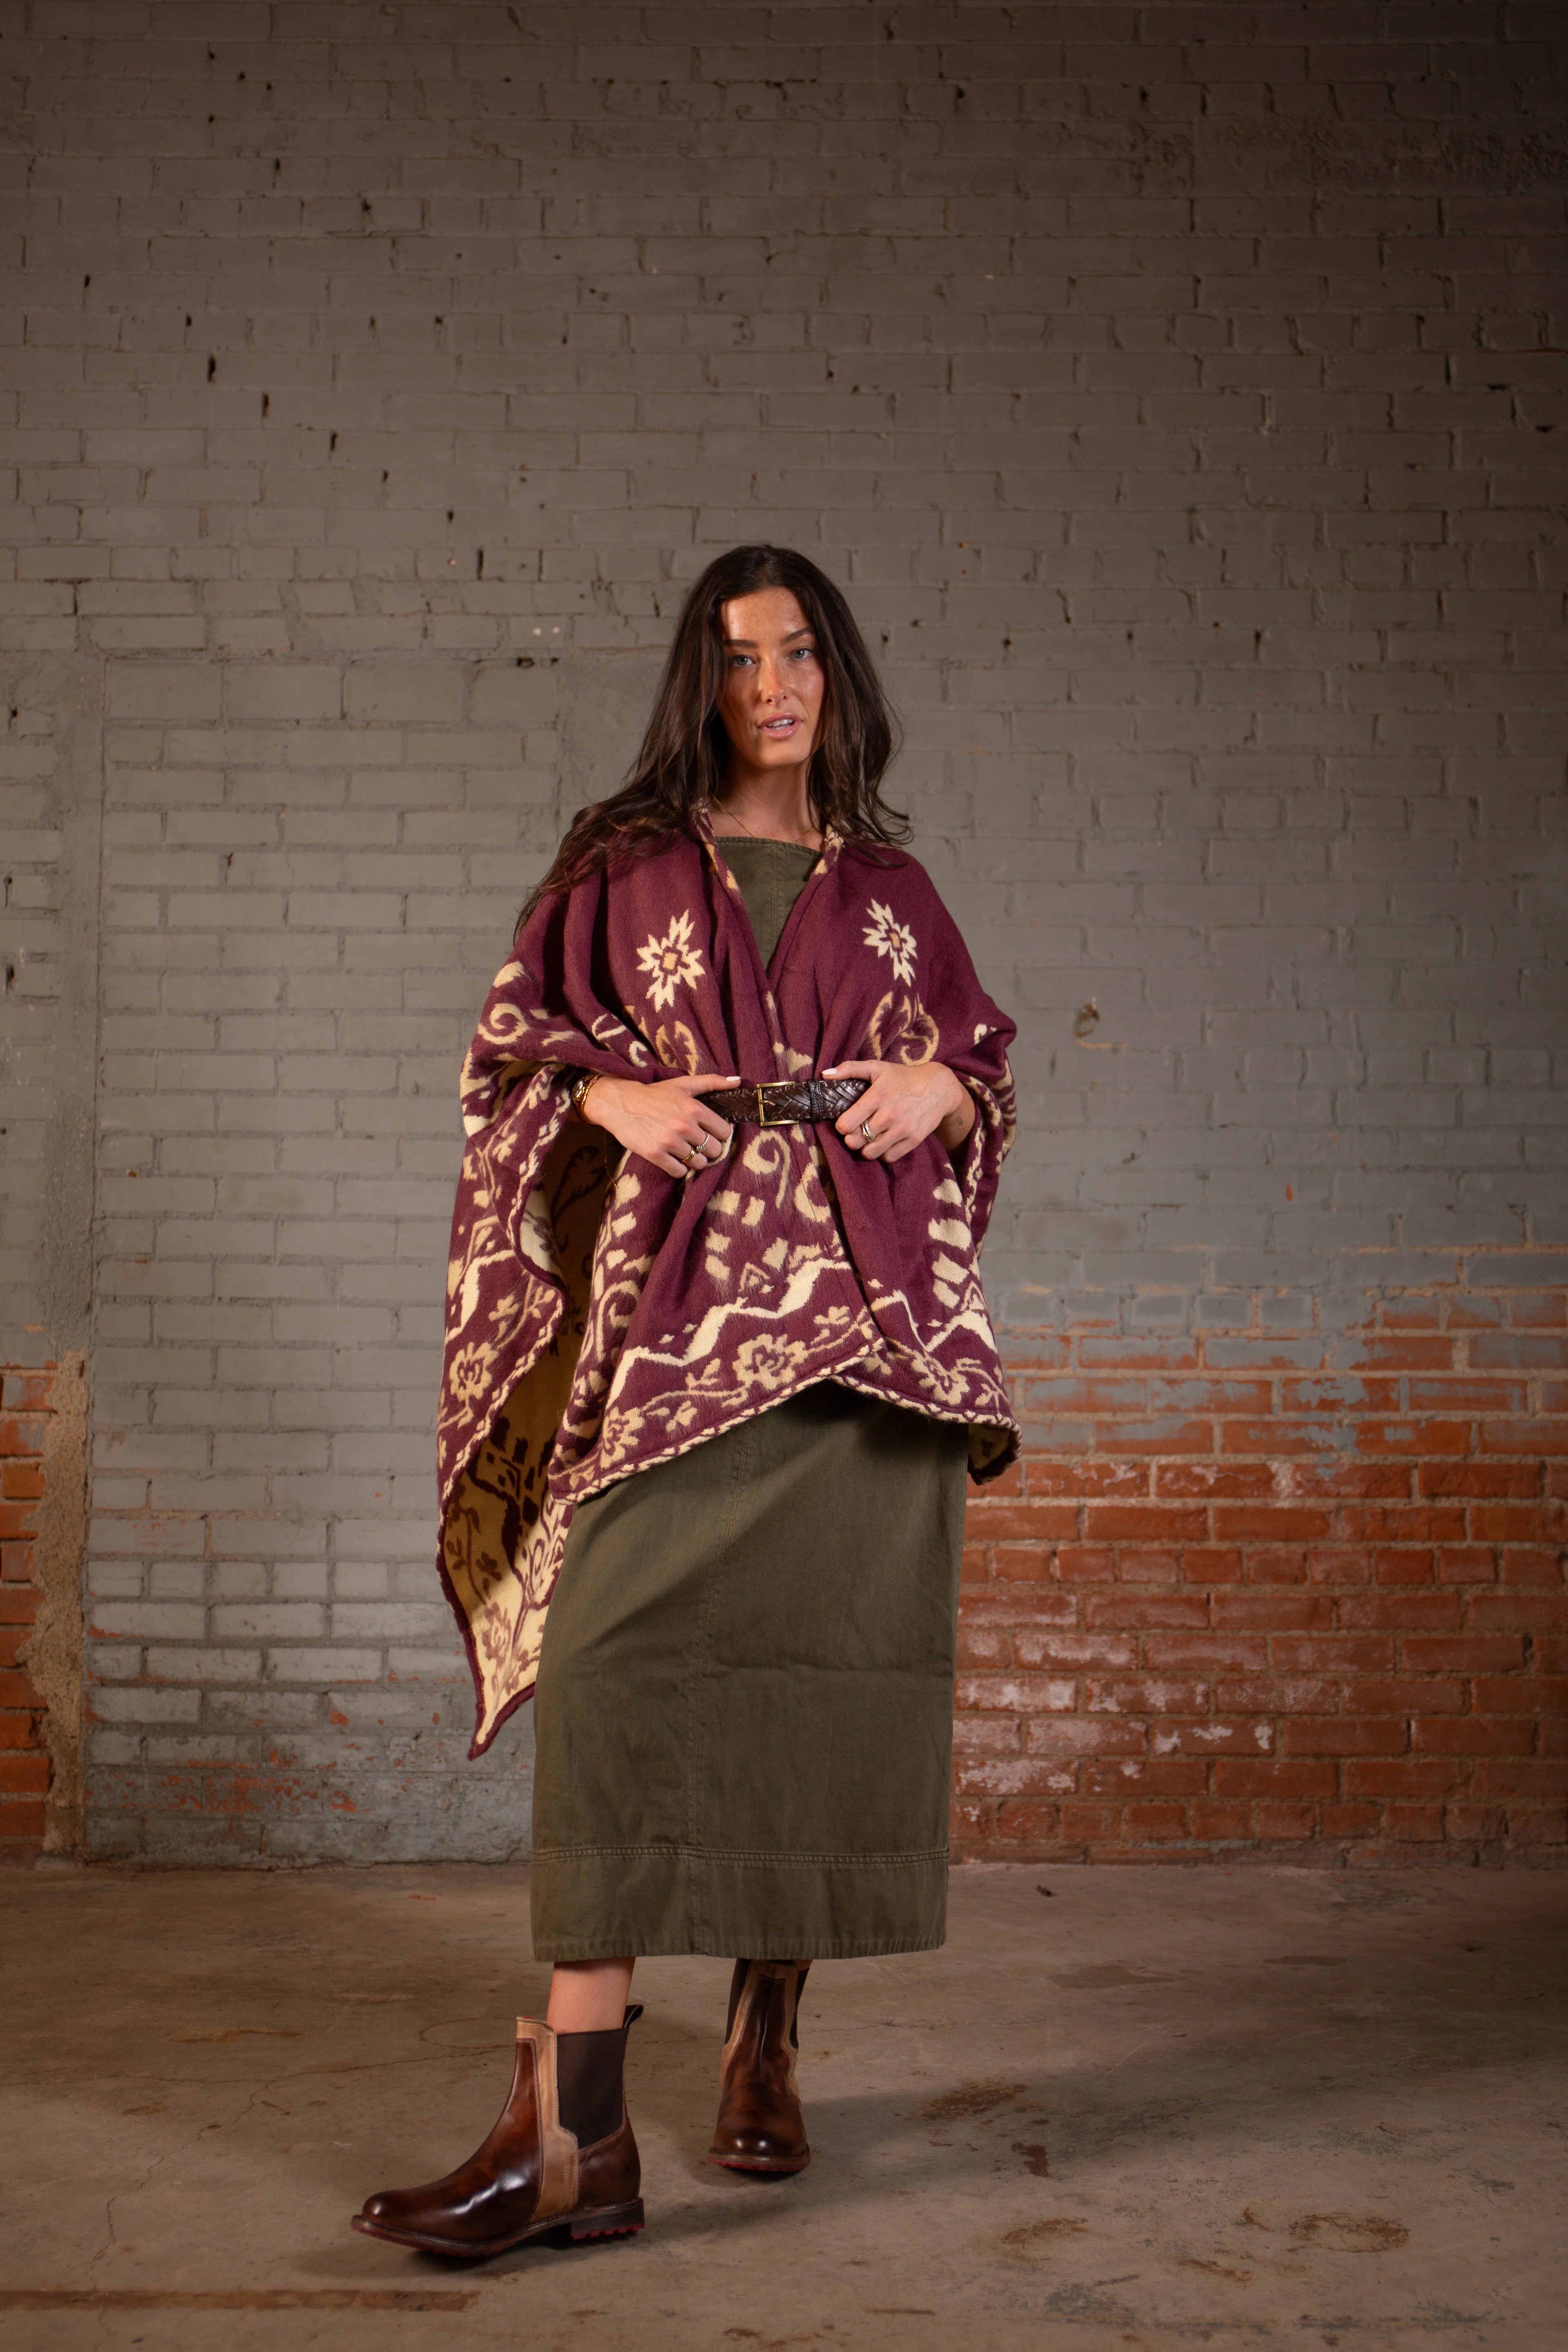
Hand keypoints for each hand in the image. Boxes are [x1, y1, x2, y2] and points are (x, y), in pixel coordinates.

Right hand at [580, 1072, 740, 1179]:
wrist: (620, 1103)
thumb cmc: (654, 1094)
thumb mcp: (683, 1083)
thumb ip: (712, 1082)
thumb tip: (738, 1081)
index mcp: (695, 1108)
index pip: (724, 1132)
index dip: (718, 1134)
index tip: (709, 1133)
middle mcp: (684, 1126)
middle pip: (714, 1150)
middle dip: (708, 1149)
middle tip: (697, 1144)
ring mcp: (670, 1142)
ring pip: (698, 1163)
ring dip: (694, 1160)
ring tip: (685, 1151)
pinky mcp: (655, 1154)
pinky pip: (679, 1172)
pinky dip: (678, 1168)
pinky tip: (672, 1158)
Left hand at [823, 1059, 975, 1163]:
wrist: (939, 1087)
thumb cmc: (903, 1077)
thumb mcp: (877, 1067)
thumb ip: (850, 1069)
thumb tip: (825, 1074)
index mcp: (877, 1096)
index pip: (846, 1125)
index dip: (842, 1126)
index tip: (846, 1122)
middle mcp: (889, 1115)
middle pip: (855, 1142)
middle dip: (851, 1138)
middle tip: (856, 1132)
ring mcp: (902, 1129)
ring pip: (870, 1153)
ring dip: (866, 1148)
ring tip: (869, 1138)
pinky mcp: (914, 1140)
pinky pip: (889, 1157)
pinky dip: (883, 1153)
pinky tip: (884, 1142)